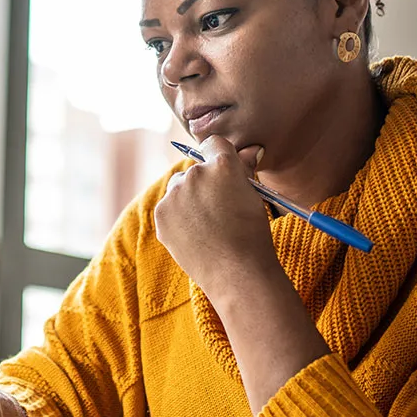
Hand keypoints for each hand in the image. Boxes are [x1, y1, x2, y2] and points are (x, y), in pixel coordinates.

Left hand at [154, 136, 278, 309]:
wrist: (237, 273)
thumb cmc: (253, 235)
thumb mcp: (254, 196)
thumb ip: (244, 169)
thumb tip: (250, 150)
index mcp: (222, 165)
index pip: (213, 143)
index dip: (219, 156)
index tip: (222, 171)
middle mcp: (195, 174)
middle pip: (195, 169)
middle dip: (204, 183)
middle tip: (218, 209)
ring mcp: (175, 194)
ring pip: (179, 188)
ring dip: (188, 199)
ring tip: (206, 226)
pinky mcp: (161, 214)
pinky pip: (169, 207)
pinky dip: (178, 217)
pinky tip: (194, 235)